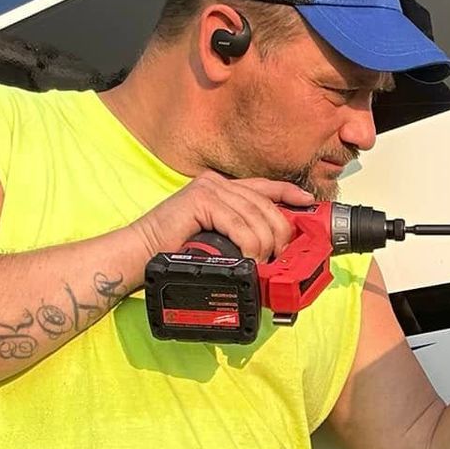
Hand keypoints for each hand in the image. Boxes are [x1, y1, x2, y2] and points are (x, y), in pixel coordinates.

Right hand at [131, 171, 314, 265]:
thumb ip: (239, 234)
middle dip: (279, 235)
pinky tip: (247, 258)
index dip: (290, 192)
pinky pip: (240, 225)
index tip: (308, 202)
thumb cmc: (176, 252)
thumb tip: (272, 249)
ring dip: (263, 247)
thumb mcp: (217, 240)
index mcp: (222, 188)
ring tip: (259, 265)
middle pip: (267, 206)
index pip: (265, 186)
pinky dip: (249, 246)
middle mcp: (218, 183)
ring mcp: (209, 188)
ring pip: (256, 218)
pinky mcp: (201, 199)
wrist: (141, 255)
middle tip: (278, 259)